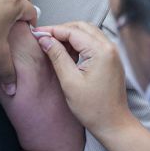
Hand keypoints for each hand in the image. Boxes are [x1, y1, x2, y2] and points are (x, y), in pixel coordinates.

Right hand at [35, 21, 134, 136]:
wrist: (113, 123)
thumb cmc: (93, 108)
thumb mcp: (70, 82)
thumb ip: (57, 56)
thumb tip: (44, 39)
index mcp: (101, 51)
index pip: (73, 31)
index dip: (52, 30)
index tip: (36, 33)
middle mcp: (110, 47)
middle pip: (82, 27)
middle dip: (61, 30)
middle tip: (43, 38)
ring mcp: (112, 52)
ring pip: (88, 33)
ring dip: (70, 35)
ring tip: (52, 45)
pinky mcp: (111, 58)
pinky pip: (93, 42)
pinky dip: (79, 42)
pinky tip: (67, 52)